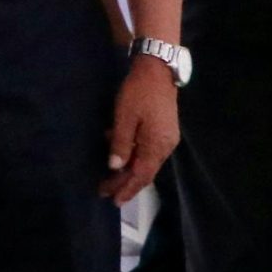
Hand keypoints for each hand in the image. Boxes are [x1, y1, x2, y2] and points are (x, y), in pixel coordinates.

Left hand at [103, 57, 179, 202]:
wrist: (158, 71)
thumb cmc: (138, 93)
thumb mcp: (125, 117)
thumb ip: (121, 143)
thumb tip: (115, 167)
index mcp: (157, 145)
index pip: (141, 175)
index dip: (127, 188)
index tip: (113, 200)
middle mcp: (165, 146)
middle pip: (144, 171)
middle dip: (125, 183)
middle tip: (105, 191)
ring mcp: (166, 139)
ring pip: (146, 161)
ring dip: (128, 170)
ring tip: (109, 177)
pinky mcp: (163, 131)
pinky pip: (147, 150)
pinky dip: (133, 155)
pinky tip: (118, 150)